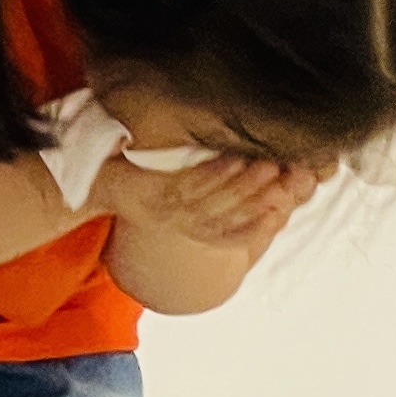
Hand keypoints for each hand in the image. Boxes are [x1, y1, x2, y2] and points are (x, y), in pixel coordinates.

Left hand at [101, 154, 323, 251]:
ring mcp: (170, 211)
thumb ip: (219, 199)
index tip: (284, 212)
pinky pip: (190, 183)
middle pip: (231, 217)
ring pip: (215, 202)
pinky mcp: (154, 192)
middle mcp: (184, 227)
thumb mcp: (185, 202)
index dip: (259, 229)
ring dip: (244, 185)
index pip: (233, 238)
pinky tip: (233, 158)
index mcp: (193, 232)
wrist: (105, 187)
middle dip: (263, 199)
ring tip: (270, 166)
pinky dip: (214, 172)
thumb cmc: (152, 192)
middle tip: (290, 181)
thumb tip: (260, 186)